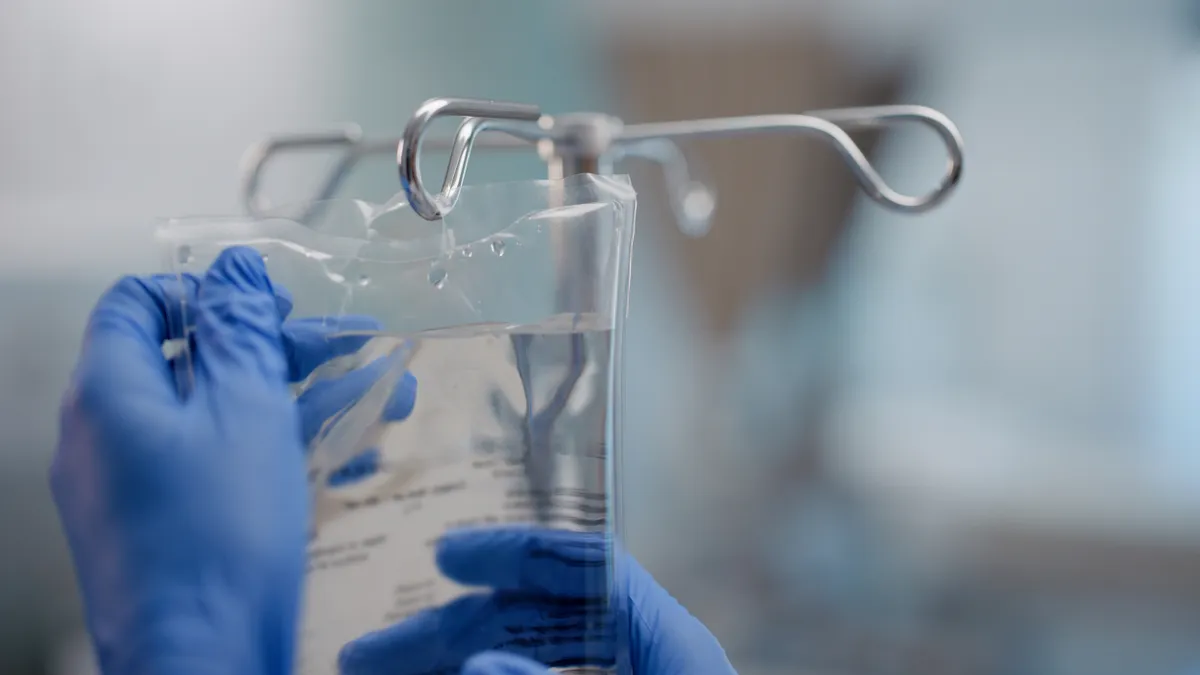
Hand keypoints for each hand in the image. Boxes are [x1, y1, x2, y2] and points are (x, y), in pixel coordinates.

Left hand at [52, 247, 414, 674]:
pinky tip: (355, 455)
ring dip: (305, 399)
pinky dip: (283, 450)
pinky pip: (223, 466)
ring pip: (224, 415)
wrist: (201, 661)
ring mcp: (138, 485)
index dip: (210, 291)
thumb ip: (240, 327)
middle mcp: (111, 434)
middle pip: (196, 359)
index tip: (274, 307)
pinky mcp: (169, 527)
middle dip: (285, 347)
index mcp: (111, 391)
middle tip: (355, 344)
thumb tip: (235, 263)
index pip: (139, 302)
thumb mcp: (245, 407)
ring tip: (389, 399)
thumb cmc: (217, 535)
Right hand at [338, 527, 736, 674]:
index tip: (444, 555)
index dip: (514, 551)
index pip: (586, 567)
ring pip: (513, 669)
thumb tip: (477, 665)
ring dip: (444, 673)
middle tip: (361, 655)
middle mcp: (633, 664)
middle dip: (444, 635)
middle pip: (529, 626)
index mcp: (663, 643)